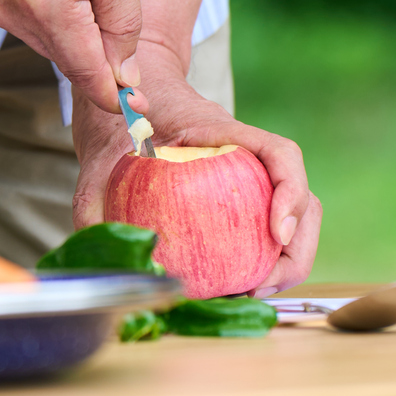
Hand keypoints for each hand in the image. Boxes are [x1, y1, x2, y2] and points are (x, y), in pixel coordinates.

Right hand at [0, 0, 142, 116]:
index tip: (144, 107)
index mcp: (49, 8)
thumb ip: (122, 22)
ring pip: (49, 39)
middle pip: (70, 59)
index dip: (121, 96)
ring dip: (74, 20)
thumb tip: (124, 78)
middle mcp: (11, 16)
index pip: (91, 80)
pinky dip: (50, 6)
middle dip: (98, 43)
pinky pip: (28, 18)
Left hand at [77, 45, 322, 296]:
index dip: (290, 192)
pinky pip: (265, 230)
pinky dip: (262, 261)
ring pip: (294, 220)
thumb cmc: (119, 121)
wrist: (124, 101)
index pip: (280, 153)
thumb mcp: (100, 156)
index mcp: (221, 132)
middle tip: (261, 286)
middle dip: (296, 250)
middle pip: (303, 199)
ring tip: (251, 293)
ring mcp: (250, 178)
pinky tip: (233, 288)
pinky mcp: (242, 199)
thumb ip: (93, 197)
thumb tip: (95, 244)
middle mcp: (247, 156)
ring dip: (286, 262)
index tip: (276, 233)